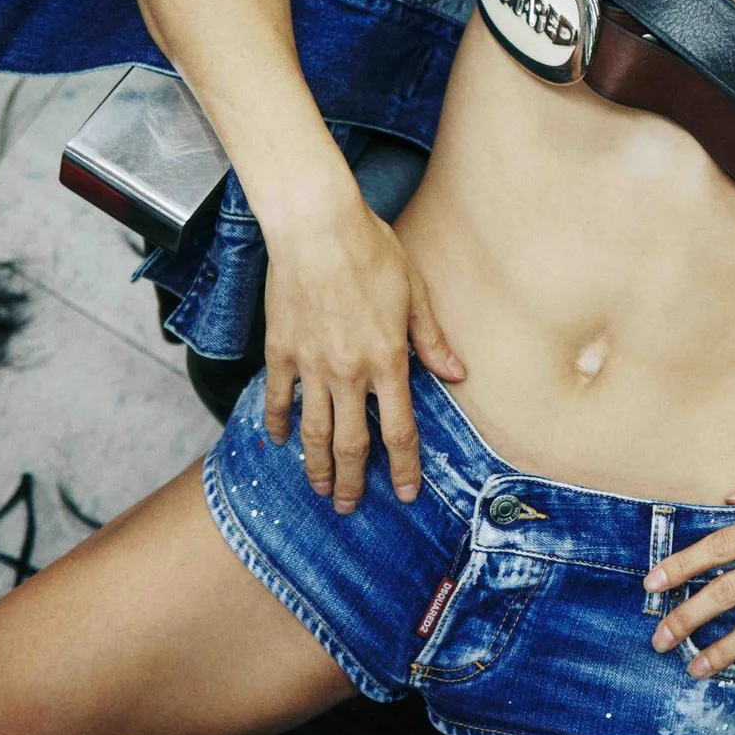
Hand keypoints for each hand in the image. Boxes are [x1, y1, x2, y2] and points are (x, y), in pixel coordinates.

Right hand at [259, 187, 465, 512]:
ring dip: (317, 466)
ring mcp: (310, 365)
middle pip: (352, 443)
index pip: (399, 430)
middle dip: (353, 481)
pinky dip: (276, 423)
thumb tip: (457, 375)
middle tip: (350, 507)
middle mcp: (348, 372)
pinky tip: (280, 441)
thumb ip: (432, 340)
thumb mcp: (416, 292)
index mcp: (388, 360)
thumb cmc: (371, 251)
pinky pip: (276, 398)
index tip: (405, 492)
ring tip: (320, 489)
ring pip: (314, 431)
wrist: (316, 227)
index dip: (403, 466)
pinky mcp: (280, 351)